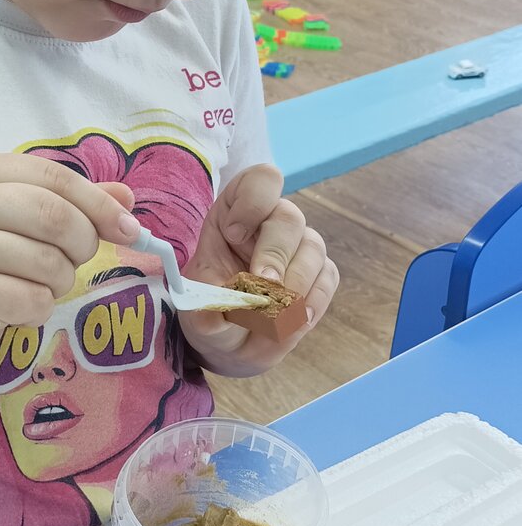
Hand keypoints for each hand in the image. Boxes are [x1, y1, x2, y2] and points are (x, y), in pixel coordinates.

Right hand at [0, 153, 138, 376]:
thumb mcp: (13, 220)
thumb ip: (68, 203)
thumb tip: (127, 198)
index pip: (55, 177)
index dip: (99, 204)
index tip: (129, 229)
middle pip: (55, 216)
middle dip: (82, 245)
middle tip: (74, 262)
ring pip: (49, 262)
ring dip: (59, 282)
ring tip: (34, 286)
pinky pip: (33, 299)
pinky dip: (38, 310)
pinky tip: (13, 309)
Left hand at [177, 165, 338, 376]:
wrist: (233, 344)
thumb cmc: (213, 314)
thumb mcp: (198, 313)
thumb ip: (205, 311)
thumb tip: (213, 313)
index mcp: (235, 214)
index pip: (258, 181)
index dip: (251, 201)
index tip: (233, 234)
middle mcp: (272, 223)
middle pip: (289, 217)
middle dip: (276, 254)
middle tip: (265, 286)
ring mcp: (300, 246)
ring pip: (313, 248)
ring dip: (295, 285)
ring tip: (276, 316)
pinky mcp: (321, 272)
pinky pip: (328, 276)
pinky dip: (314, 301)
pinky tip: (295, 320)